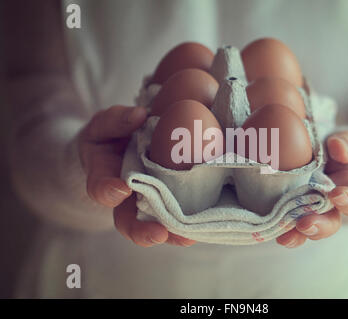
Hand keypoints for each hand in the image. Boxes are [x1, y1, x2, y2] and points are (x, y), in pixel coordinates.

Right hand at [78, 105, 195, 246]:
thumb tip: (140, 115)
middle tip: (158, 234)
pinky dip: (189, 221)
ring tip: (189, 237)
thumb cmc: (110, 136)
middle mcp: (125, 198)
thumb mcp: (106, 124)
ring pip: (154, 224)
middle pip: (127, 222)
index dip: (108, 191)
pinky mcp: (167, 199)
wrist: (119, 148)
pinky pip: (176, 214)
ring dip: (171, 233)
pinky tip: (206, 221)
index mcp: (105, 177)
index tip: (121, 190)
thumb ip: (117, 120)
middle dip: (141, 231)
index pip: (100, 188)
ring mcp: (146, 202)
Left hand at [276, 130, 347, 247]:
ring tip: (286, 237)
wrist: (326, 155)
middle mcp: (333, 207)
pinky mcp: (293, 209)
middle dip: (319, 226)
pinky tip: (269, 231)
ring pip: (308, 228)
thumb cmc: (343, 150)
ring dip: (297, 234)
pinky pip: (287, 222)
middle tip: (306, 225)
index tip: (337, 195)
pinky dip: (279, 228)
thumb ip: (347, 143)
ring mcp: (312, 210)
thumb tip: (336, 146)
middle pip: (331, 223)